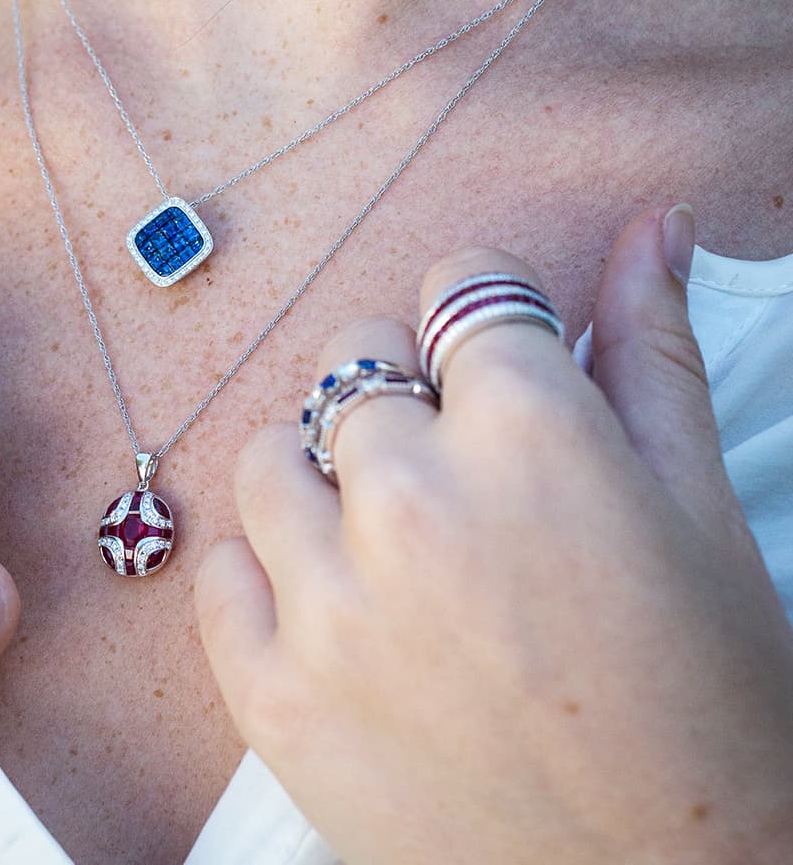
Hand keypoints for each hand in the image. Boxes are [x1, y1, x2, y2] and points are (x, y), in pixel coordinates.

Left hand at [197, 207, 792, 863]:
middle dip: (403, 395)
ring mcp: (328, 603)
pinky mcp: (270, 697)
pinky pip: (221, 572)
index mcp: (531, 436)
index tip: (495, 365)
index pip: (459, 289)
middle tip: (458, 472)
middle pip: (351, 359)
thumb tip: (648, 228)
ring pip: (270, 452)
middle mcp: (412, 502)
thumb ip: (652, 349)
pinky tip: (337, 609)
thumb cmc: (711, 704)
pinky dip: (268, 576)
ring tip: (390, 538)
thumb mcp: (700, 509)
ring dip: (322, 475)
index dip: (484, 326)